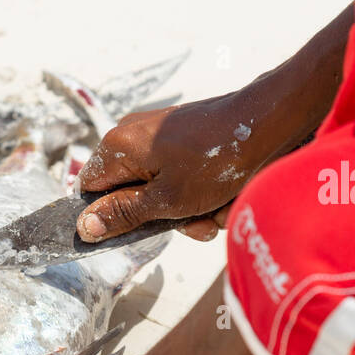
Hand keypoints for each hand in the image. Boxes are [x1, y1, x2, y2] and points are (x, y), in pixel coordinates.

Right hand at [77, 4, 354, 243]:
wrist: (271, 123)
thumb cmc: (216, 161)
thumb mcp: (165, 200)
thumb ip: (122, 215)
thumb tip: (83, 227)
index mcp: (118, 146)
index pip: (89, 190)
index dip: (108, 215)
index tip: (135, 231)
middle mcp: (133, 136)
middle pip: (129, 194)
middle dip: (160, 217)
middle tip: (191, 221)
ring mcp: (160, 137)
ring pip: (160, 191)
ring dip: (187, 211)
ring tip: (215, 210)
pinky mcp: (185, 139)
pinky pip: (181, 178)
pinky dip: (201, 194)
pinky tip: (225, 196)